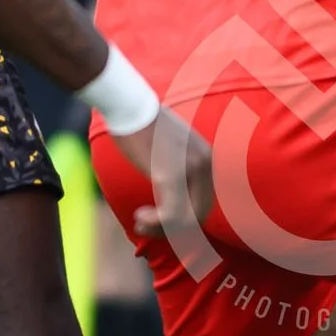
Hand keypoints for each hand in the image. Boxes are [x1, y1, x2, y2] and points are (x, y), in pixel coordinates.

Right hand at [112, 106, 213, 239]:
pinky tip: (140, 217)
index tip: (157, 221)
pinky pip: (171, 215)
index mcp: (206, 158)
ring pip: (186, 220)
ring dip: (161, 229)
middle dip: (173, 229)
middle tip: (146, 227)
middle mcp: (205, 164)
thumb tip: (171, 188)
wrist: (129, 105)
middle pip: (199, 214)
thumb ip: (178, 165)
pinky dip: (155, 224)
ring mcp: (191, 170)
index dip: (183, 219)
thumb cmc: (141, 124)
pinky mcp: (173, 176)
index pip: (204, 201)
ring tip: (140, 224)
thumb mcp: (170, 146)